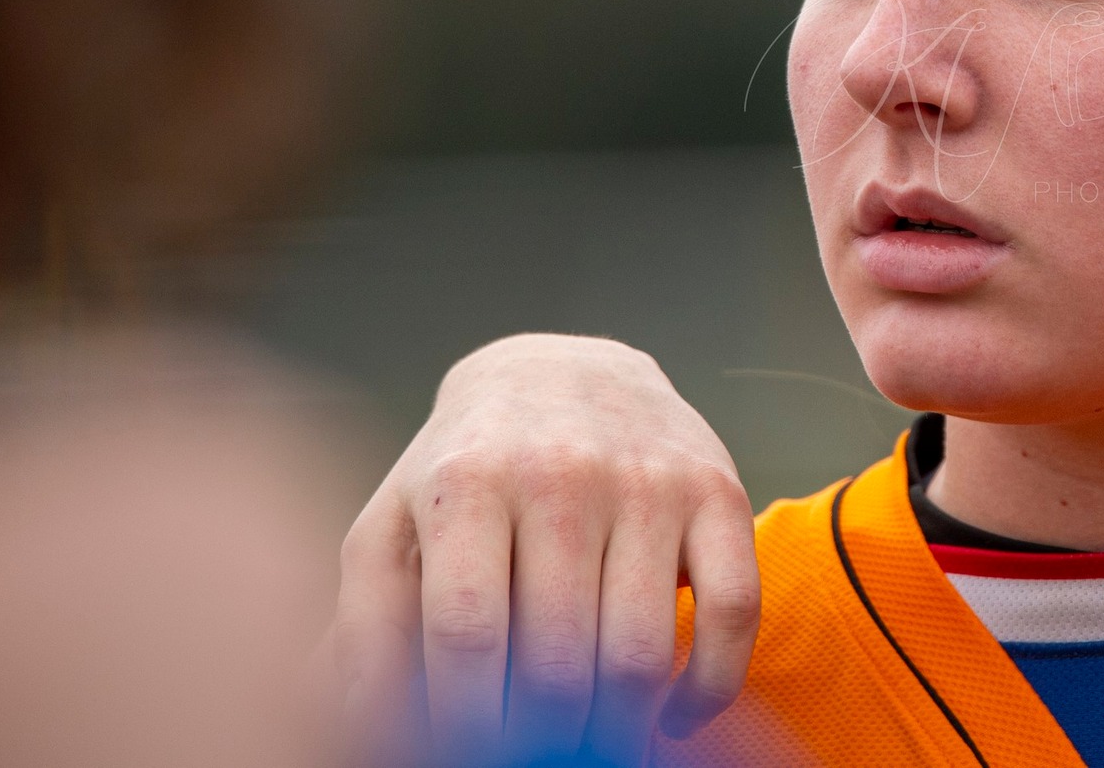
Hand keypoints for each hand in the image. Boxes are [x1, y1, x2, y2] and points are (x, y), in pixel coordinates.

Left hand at [333, 333, 760, 766]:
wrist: (564, 373)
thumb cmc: (463, 474)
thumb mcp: (394, 526)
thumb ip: (368, 625)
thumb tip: (374, 732)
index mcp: (467, 483)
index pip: (467, 634)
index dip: (467, 719)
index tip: (470, 754)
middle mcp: (562, 472)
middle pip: (559, 658)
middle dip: (544, 738)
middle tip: (536, 756)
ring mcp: (648, 481)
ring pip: (642, 652)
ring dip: (619, 729)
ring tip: (594, 746)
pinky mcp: (718, 491)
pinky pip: (735, 614)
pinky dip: (706, 690)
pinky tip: (670, 714)